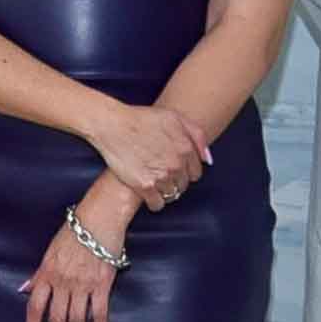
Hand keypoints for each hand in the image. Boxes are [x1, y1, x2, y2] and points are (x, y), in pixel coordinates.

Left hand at [23, 178, 131, 321]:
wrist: (99, 217)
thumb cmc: (74, 231)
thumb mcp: (50, 251)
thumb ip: (39, 274)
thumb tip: (25, 289)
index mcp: (47, 273)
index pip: (35, 306)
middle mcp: (63, 281)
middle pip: (56, 317)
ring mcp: (83, 284)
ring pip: (76, 318)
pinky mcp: (102, 283)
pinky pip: (99, 310)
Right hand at [86, 101, 210, 209]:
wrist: (113, 126)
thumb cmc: (141, 118)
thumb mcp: (174, 117)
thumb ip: (196, 135)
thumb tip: (208, 159)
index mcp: (185, 148)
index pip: (195, 173)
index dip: (185, 171)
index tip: (175, 168)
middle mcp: (176, 164)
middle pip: (183, 185)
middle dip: (175, 180)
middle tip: (161, 172)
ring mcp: (161, 177)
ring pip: (171, 195)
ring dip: (165, 191)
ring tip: (154, 181)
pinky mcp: (144, 186)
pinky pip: (157, 204)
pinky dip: (154, 202)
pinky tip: (148, 193)